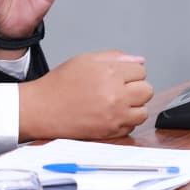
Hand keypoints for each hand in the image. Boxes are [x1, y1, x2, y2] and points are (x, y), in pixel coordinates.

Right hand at [19, 51, 153, 140]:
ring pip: (144, 111)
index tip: (118, 76)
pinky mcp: (110, 132)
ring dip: (134, 107)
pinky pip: (132, 126)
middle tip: (120, 89)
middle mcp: (116, 95)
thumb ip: (115, 57)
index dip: (130, 72)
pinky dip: (125, 121)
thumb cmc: (60, 84)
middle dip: (136, 88)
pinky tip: (110, 114)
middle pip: (147, 90)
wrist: (42, 109)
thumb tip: (139, 61)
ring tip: (117, 103)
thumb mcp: (86, 60)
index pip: (141, 71)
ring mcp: (115, 115)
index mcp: (110, 73)